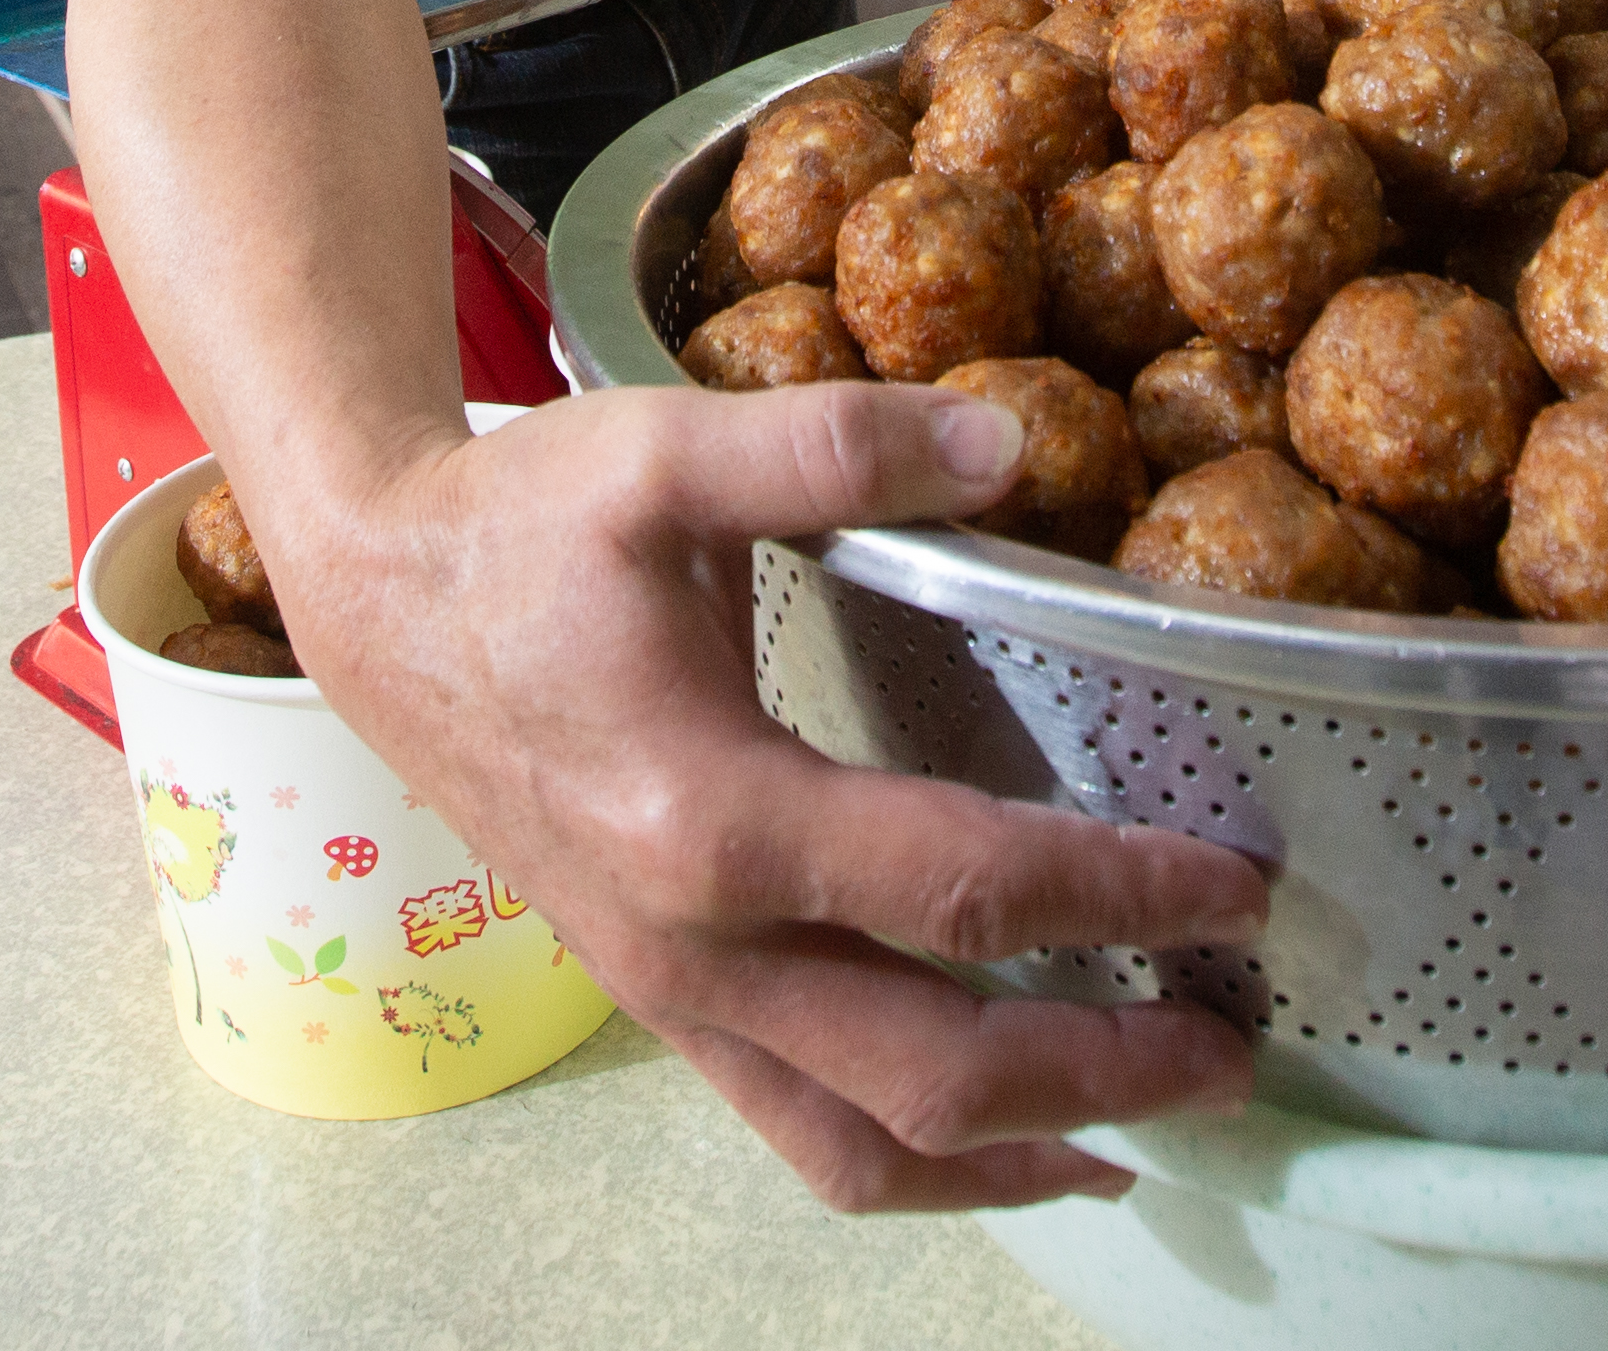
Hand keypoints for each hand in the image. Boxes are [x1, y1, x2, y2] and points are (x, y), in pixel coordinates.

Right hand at [270, 377, 1268, 1209]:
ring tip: (1146, 1129)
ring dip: (1019, 1154)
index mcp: (712, 816)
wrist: (374, 604)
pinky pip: (803, 1135)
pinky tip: (1005, 1138)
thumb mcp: (661, 451)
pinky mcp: (663, 1006)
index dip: (1120, 892)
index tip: (1234, 888)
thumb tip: (1008, 445)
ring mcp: (675, 997)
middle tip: (1233, 1047)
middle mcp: (698, 945)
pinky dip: (919, 1164)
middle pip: (938, 1067)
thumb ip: (833, 444)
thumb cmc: (516, 529)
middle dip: (1105, 1073)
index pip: (965, 889)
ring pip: (864, 1147)